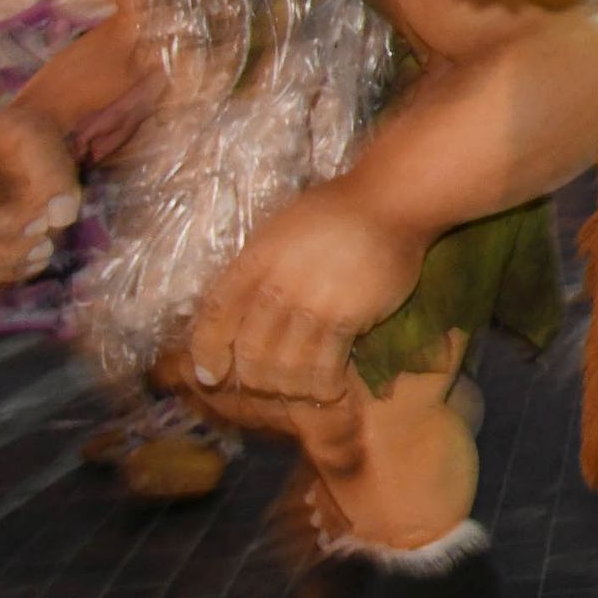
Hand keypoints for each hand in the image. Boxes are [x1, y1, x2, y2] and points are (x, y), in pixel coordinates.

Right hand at [0, 108, 81, 289]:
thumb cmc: (24, 134)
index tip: (43, 222)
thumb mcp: (39, 138)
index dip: (5, 225)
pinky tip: (33, 263)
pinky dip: (4, 275)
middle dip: (10, 252)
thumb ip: (52, 173)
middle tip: (48, 245)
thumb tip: (62, 216)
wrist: (15, 140)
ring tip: (45, 253)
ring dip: (8, 268)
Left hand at [185, 185, 426, 404]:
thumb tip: (239, 312)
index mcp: (253, 261)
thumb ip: (257, 269)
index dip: (207, 351)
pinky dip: (323, 387)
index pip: (215, 315)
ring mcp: (310, 303)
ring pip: (285, 368)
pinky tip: (330, 389)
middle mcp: (275, 286)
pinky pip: (324, 367)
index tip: (209, 375)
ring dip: (290, 389)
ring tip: (300, 391)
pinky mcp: (345, 318)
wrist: (389, 205)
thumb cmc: (334, 214)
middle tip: (268, 387)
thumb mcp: (279, 232)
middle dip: (254, 380)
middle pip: (250, 352)